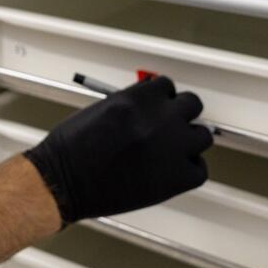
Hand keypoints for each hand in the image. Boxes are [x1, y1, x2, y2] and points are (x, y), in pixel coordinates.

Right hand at [23, 75, 211, 225]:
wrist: (64, 180)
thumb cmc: (72, 148)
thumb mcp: (101, 109)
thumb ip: (131, 105)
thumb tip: (147, 109)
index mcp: (140, 99)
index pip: (167, 87)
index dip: (162, 99)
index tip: (158, 107)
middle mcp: (161, 119)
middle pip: (192, 105)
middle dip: (181, 113)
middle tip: (171, 125)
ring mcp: (172, 148)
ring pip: (202, 136)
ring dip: (190, 141)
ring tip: (174, 150)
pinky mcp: (176, 178)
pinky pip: (199, 170)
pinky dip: (190, 170)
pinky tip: (174, 172)